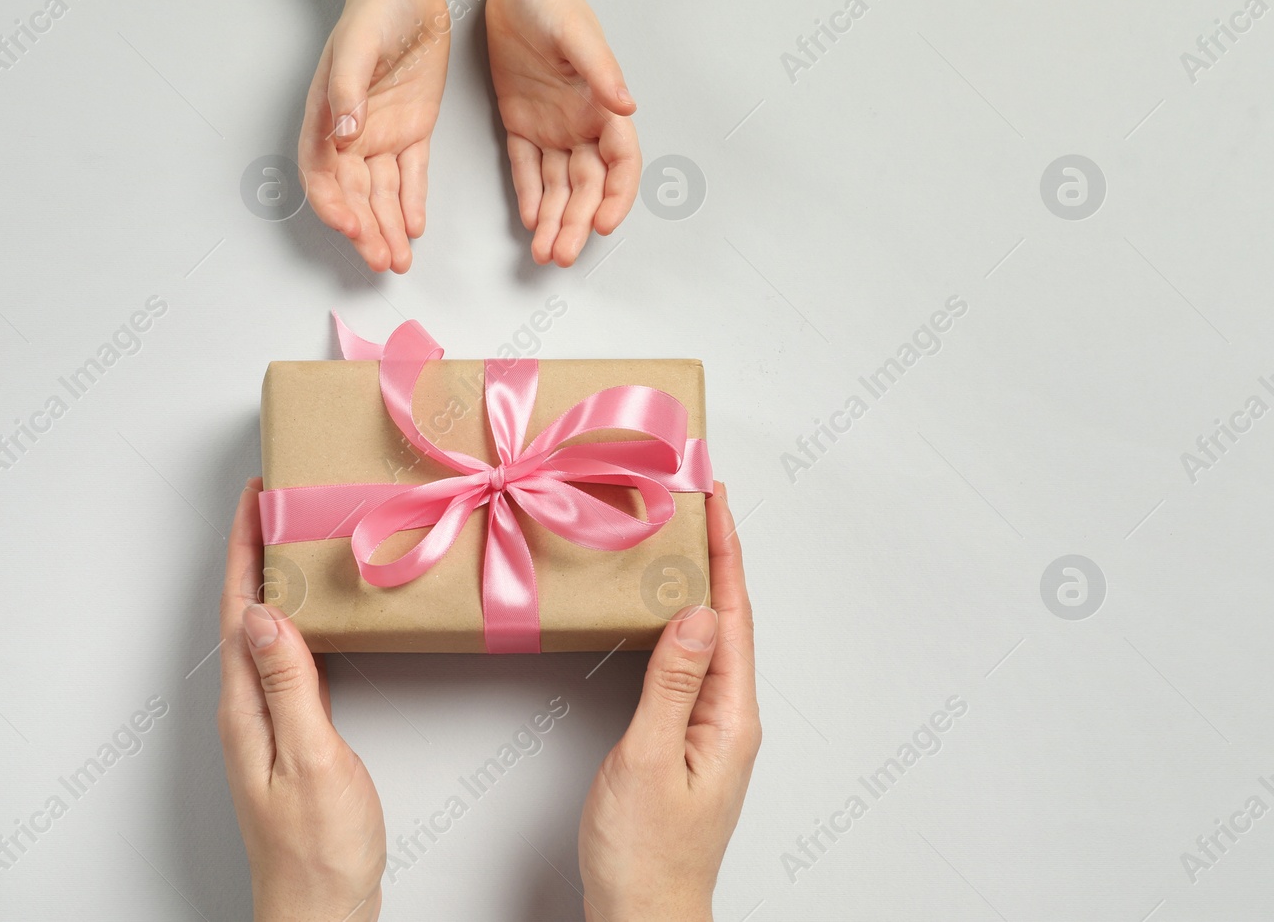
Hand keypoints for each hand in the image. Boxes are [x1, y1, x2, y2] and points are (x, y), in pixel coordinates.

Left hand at [218, 479, 386, 920]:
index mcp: (246, 707)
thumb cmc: (319, 849)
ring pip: (265, 631)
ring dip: (274, 579)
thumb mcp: (311, 758)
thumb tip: (264, 611)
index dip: (244, 548)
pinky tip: (314, 614)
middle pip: (245, 610)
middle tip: (277, 498)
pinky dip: (297, 620)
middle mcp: (247, 709)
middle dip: (254, 549)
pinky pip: (285, 658)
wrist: (322, 912)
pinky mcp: (289, 735)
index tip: (256, 497)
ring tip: (293, 536)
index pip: (239, 608)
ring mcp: (265, 722)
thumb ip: (289, 684)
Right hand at [298, 0, 449, 273]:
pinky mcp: (412, 132)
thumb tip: (343, 135)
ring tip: (399, 260)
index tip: (350, 226)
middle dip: (366, 231)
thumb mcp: (357, 47)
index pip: (322, 175)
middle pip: (354, 195)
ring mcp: (381, 136)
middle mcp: (350, 135)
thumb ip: (348, 92)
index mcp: (326, 118)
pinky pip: (410, 176)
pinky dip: (411, 204)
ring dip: (388, 228)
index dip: (333, 205)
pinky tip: (414, 229)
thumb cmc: (372, 12)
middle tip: (381, 260)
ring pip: (382, 194)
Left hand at [486, 0, 639, 266]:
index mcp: (603, 107)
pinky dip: (530, 196)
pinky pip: (527, 168)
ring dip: (556, 219)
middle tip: (562, 254)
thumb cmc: (555, 3)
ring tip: (545, 251)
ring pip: (559, 186)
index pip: (621, 163)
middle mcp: (582, 124)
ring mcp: (553, 127)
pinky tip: (531, 220)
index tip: (605, 223)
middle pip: (588, 186)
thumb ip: (602, 72)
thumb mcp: (579, 35)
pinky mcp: (522, 123)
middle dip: (578, 222)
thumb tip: (626, 106)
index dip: (617, 196)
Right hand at [577, 482, 760, 921]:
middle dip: (717, 554)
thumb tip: (699, 613)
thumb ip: (672, 683)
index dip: (724, 552)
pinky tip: (663, 612)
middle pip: (730, 619)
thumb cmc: (643, 851)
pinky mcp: (687, 741)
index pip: (733, 616)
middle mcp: (729, 718)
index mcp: (730, 717)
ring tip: (684, 536)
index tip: (714, 496)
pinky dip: (679, 625)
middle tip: (698, 497)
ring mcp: (711, 730)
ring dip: (700, 584)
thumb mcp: (648, 758)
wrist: (644, 915)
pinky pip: (690, 666)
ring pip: (710, 639)